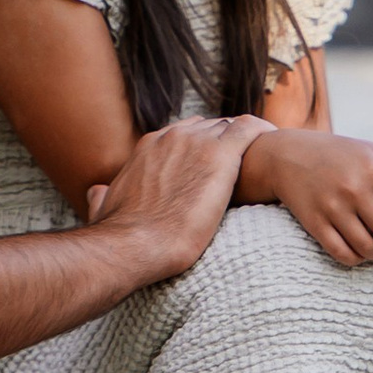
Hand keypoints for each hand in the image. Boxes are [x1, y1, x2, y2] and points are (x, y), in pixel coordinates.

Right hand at [80, 115, 256, 282]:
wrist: (135, 245)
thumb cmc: (121, 235)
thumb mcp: (104, 207)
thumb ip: (102, 195)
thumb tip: (97, 191)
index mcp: (149, 147)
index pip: (184, 133)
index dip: (201, 147)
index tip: (213, 165)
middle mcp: (172, 137)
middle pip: (209, 127)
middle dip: (225, 142)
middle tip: (245, 165)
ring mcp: (197, 143)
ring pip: (231, 127)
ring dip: (246, 142)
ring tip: (264, 158)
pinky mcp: (220, 155)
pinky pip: (250, 129)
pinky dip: (263, 132)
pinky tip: (275, 144)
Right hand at [240, 127, 372, 265]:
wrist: (286, 156)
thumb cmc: (338, 154)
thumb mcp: (371, 152)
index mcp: (371, 168)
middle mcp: (352, 189)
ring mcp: (332, 208)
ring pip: (367, 247)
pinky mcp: (314, 224)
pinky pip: (342, 254)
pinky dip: (356, 260)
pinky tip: (360, 253)